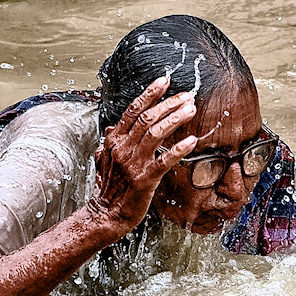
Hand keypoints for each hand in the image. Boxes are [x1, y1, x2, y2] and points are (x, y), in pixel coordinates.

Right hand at [88, 75, 198, 227]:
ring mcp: (133, 163)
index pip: (132, 110)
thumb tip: (111, 128)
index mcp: (114, 140)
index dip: (149, 94)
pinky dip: (178, 149)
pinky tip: (191, 141)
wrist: (106, 214)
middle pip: (147, 117)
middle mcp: (123, 148)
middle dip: (169, 103)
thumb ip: (109, 143)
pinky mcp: (145, 179)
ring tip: (190, 109)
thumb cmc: (109, 188)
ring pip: (155, 133)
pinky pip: (164, 160)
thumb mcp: (104, 160)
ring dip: (175, 119)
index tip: (164, 81)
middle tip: (187, 96)